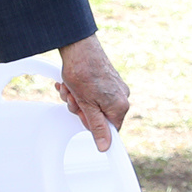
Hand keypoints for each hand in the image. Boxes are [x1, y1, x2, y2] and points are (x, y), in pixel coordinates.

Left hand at [57, 35, 129, 150]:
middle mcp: (121, 96)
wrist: (78, 46)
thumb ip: (97, 127)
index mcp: (120, 106)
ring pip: (91, 105)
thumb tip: (105, 145)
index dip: (92, 126)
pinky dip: (79, 90)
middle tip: (74, 99)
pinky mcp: (106, 80)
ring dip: (76, 99)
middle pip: (98, 117)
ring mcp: (114, 87)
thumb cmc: (83, 71)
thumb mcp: (87, 106)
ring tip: (71, 89)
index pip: (110, 130)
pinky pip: (91, 93)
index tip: (85, 121)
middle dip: (81, 109)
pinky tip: (71, 84)